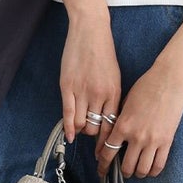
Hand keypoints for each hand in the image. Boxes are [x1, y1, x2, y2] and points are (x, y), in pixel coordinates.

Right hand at [60, 10, 120, 144]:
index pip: (113, 126)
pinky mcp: (67, 87)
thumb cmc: (104, 53)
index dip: (109, 142)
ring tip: (81, 131)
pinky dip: (68, 128)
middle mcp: (100, 95)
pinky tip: (69, 136)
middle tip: (92, 140)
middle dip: (94, 137)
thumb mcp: (115, 77)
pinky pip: (67, 114)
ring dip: (81, 130)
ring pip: (81, 124)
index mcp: (115, 93)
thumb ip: (112, 98)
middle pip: (97, 129)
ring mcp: (83, 91)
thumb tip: (109, 119)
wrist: (91, 30)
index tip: (107, 151)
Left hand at [96, 58, 182, 178]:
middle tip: (123, 170)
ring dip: (138, 173)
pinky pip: (159, 165)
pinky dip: (153, 171)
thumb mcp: (125, 103)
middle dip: (123, 172)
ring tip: (137, 170)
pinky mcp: (167, 141)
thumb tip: (116, 135)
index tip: (102, 170)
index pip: (108, 152)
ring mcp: (152, 140)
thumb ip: (120, 121)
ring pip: (142, 170)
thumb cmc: (146, 87)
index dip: (103, 165)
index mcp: (122, 126)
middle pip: (126, 167)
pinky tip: (150, 169)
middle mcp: (136, 136)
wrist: (168, 80)